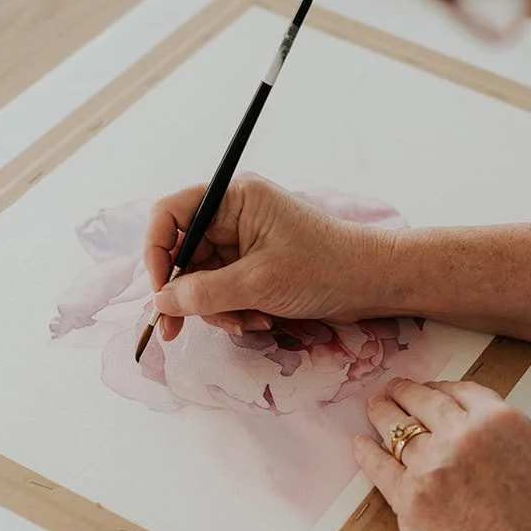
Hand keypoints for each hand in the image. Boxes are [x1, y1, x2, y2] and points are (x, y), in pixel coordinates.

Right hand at [143, 174, 397, 340]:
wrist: (374, 283)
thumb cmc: (325, 269)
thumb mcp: (259, 283)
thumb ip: (205, 293)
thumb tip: (161, 302)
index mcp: (234, 198)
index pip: (171, 214)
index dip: (156, 251)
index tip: (159, 290)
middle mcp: (234, 216)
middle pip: (183, 254)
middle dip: (186, 294)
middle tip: (177, 331)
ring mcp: (244, 242)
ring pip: (202, 279)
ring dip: (215, 308)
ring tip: (246, 322)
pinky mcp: (254, 267)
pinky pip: (224, 291)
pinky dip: (233, 310)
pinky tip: (258, 321)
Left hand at [354, 378, 530, 530]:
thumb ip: (521, 441)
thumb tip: (498, 436)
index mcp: (502, 422)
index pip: (461, 391)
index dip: (441, 387)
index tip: (430, 389)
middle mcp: (463, 436)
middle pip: (423, 402)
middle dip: (404, 392)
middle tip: (393, 390)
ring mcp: (431, 466)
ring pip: (396, 429)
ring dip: (382, 414)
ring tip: (374, 408)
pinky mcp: (407, 499)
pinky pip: (377, 466)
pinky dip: (365, 452)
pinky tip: (359, 444)